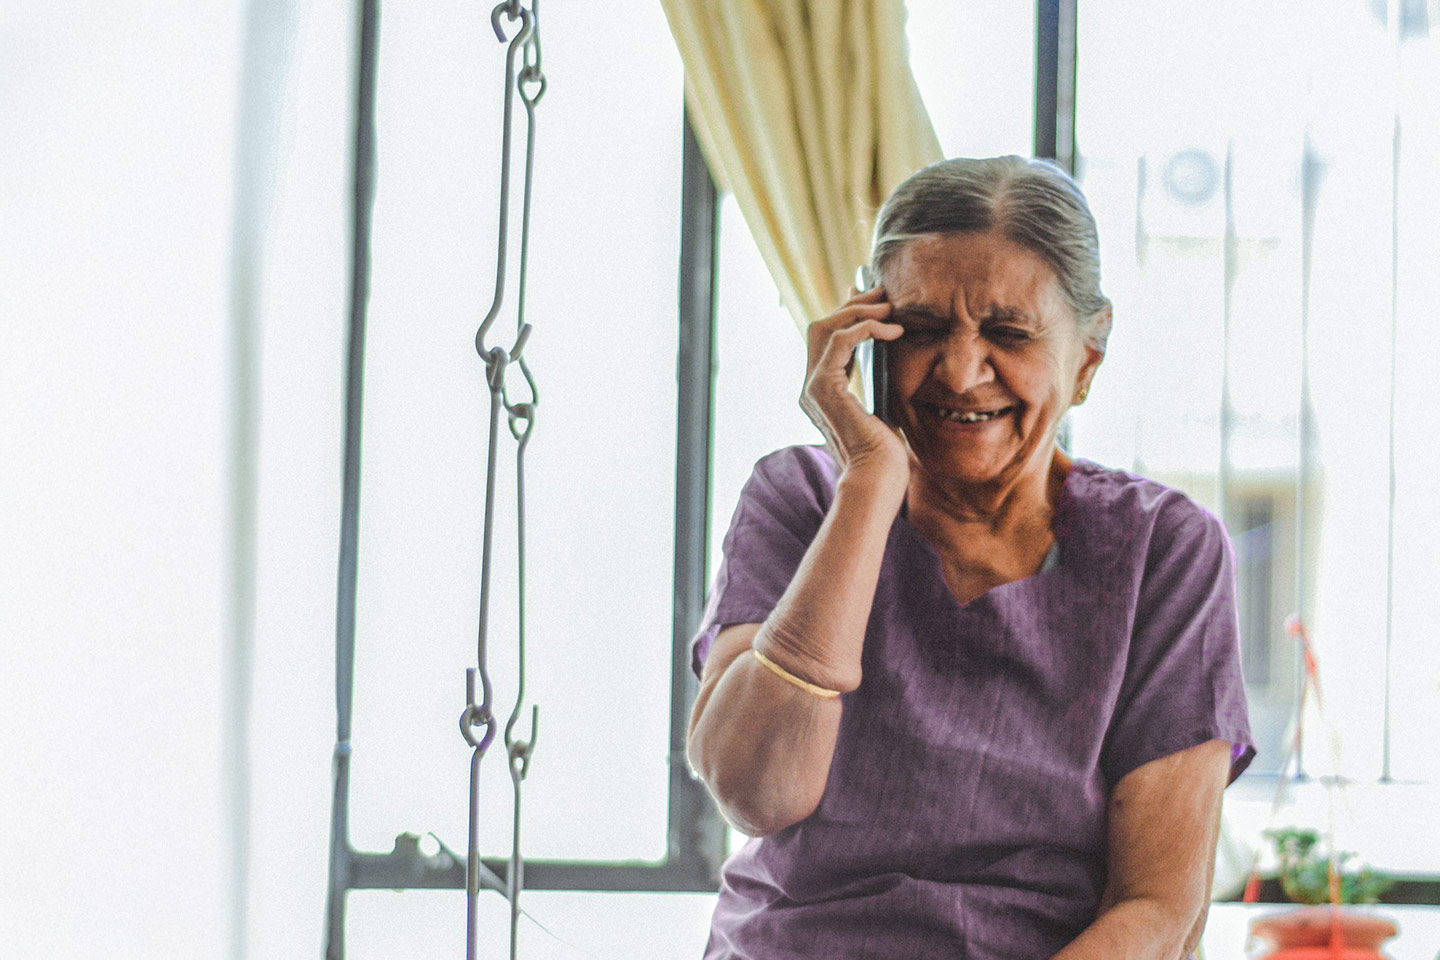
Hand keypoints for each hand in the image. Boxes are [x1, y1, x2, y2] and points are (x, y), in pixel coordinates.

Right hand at [801, 286, 907, 493]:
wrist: (877, 481)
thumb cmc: (886, 454)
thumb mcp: (885, 405)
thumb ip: (881, 378)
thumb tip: (893, 349)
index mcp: (824, 391)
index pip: (828, 338)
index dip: (849, 312)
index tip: (877, 298)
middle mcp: (811, 387)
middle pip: (821, 326)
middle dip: (854, 304)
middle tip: (886, 293)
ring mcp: (813, 387)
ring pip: (826, 327)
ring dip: (860, 311)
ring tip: (892, 307)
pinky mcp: (823, 388)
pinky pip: (840, 340)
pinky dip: (866, 328)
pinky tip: (893, 330)